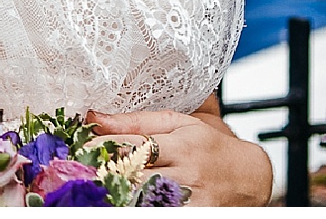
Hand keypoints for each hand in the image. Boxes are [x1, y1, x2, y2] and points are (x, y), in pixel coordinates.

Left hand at [86, 108, 275, 206]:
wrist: (250, 177)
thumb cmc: (211, 146)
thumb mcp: (178, 123)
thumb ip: (135, 121)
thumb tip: (93, 117)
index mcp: (179, 144)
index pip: (129, 145)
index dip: (98, 146)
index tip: (74, 145)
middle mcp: (185, 173)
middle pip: (134, 174)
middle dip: (103, 170)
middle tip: (76, 168)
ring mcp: (190, 198)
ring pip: (143, 196)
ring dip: (116, 190)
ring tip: (93, 185)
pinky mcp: (196, 214)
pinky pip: (160, 210)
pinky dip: (138, 203)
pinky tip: (120, 198)